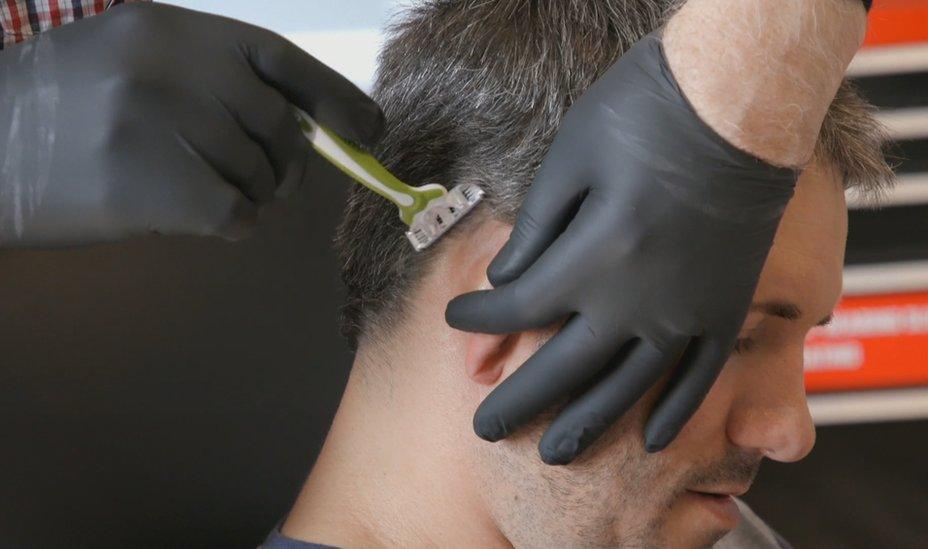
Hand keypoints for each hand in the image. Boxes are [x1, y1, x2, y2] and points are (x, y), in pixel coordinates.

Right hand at [0, 3, 381, 246]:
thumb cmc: (57, 108)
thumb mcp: (133, 61)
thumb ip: (214, 81)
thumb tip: (307, 128)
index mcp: (172, 27)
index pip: (283, 59)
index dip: (339, 99)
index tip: (373, 132)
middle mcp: (171, 66)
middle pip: (281, 128)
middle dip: (285, 164)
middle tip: (259, 180)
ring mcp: (157, 124)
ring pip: (261, 176)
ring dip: (251, 195)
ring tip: (198, 190)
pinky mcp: (146, 186)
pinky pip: (234, 214)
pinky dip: (231, 223)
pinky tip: (193, 215)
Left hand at [445, 32, 797, 463]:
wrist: (739, 103)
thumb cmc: (648, 114)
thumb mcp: (570, 159)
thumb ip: (535, 230)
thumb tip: (504, 279)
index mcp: (592, 256)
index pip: (519, 307)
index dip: (481, 318)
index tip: (457, 319)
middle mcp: (637, 299)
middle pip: (564, 368)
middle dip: (518, 401)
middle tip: (485, 431)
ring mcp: (687, 311)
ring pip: (628, 388)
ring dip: (588, 423)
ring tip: (556, 452)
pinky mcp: (726, 309)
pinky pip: (700, 378)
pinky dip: (674, 414)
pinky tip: (650, 442)